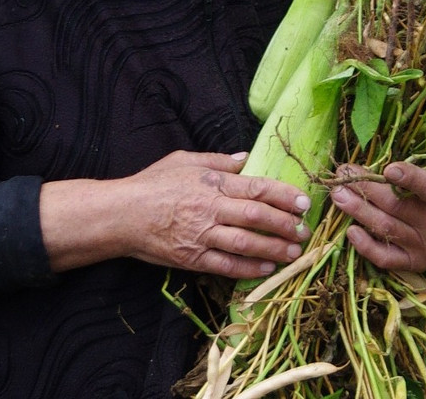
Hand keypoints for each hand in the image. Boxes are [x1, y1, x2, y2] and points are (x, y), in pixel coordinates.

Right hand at [39, 151, 310, 279]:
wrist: (121, 215)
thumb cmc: (152, 183)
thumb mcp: (184, 160)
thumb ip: (217, 160)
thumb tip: (245, 158)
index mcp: (212, 183)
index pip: (256, 188)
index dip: (284, 195)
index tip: (304, 202)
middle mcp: (211, 210)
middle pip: (257, 217)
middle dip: (285, 225)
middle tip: (304, 230)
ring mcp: (202, 236)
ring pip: (246, 244)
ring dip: (274, 249)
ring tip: (294, 252)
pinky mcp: (193, 258)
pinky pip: (226, 266)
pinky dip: (249, 268)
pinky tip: (266, 268)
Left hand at [328, 153, 425, 271]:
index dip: (409, 179)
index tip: (389, 168)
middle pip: (396, 207)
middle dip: (367, 188)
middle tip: (343, 173)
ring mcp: (424, 247)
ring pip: (387, 229)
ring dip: (358, 212)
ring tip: (337, 195)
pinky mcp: (416, 262)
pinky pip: (388, 259)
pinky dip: (367, 248)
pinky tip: (350, 232)